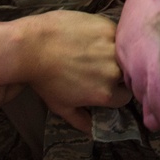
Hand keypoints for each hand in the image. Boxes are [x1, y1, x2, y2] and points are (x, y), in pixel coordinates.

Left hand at [16, 10, 131, 130]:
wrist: (32, 47)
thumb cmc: (44, 80)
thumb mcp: (61, 106)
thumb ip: (80, 121)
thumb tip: (92, 131)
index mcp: (106, 94)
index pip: (124, 97)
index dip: (115, 92)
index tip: (105, 85)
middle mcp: (114, 73)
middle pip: (127, 76)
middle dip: (117, 74)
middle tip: (99, 67)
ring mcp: (113, 48)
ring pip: (124, 54)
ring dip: (115, 54)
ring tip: (96, 51)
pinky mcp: (107, 27)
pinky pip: (116, 35)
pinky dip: (108, 37)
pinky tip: (92, 37)